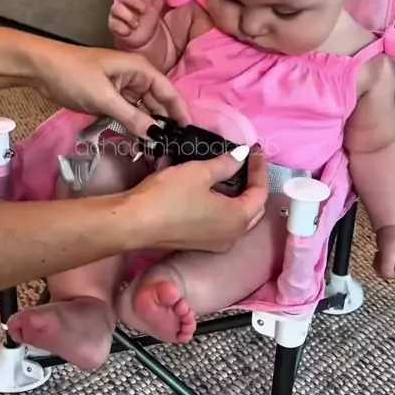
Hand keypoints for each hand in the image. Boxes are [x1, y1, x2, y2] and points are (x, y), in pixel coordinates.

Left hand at [33, 43, 189, 136]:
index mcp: (140, 69)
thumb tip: (157, 135)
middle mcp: (136, 77)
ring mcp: (123, 88)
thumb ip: (132, 117)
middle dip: (166, 122)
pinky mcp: (111, 98)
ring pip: (144, 110)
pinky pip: (129, 113)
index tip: (189, 132)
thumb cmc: (73, 75)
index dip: (180, 111)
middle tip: (173, 148)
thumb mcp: (104, 98)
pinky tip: (140, 142)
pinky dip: (134, 126)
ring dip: (149, 127)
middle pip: (158, 102)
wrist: (40, 68)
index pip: (169, 91)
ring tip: (159, 149)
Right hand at [109, 0, 165, 49]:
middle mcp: (124, 3)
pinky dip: (122, 28)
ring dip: (128, 16)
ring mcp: (117, 14)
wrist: (143, 40)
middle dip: (134, 2)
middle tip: (144, 10)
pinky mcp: (113, 25)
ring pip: (116, 8)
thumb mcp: (155, 10)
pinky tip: (128, 32)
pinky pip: (114, 24)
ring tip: (136, 25)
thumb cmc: (147, 22)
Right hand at [129, 146, 267, 252]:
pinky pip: (220, 224)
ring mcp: (214, 244)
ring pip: (237, 219)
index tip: (255, 149)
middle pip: (253, 209)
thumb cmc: (169, 196)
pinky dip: (222, 207)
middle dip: (253, 185)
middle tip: (248, 163)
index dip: (259, 168)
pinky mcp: (198, 244)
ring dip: (238, 197)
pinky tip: (213, 192)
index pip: (260, 192)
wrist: (134, 223)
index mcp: (238, 219)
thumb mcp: (200, 173)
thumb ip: (225, 164)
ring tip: (232, 175)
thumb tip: (241, 156)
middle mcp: (232, 236)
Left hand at [374, 225, 394, 278]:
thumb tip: (385, 275)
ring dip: (381, 263)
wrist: (391, 223)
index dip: (385, 271)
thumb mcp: (388, 250)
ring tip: (379, 253)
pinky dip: (382, 260)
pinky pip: (388, 264)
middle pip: (393, 273)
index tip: (378, 262)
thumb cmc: (391, 234)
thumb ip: (387, 265)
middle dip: (382, 267)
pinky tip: (380, 253)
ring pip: (390, 269)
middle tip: (377, 256)